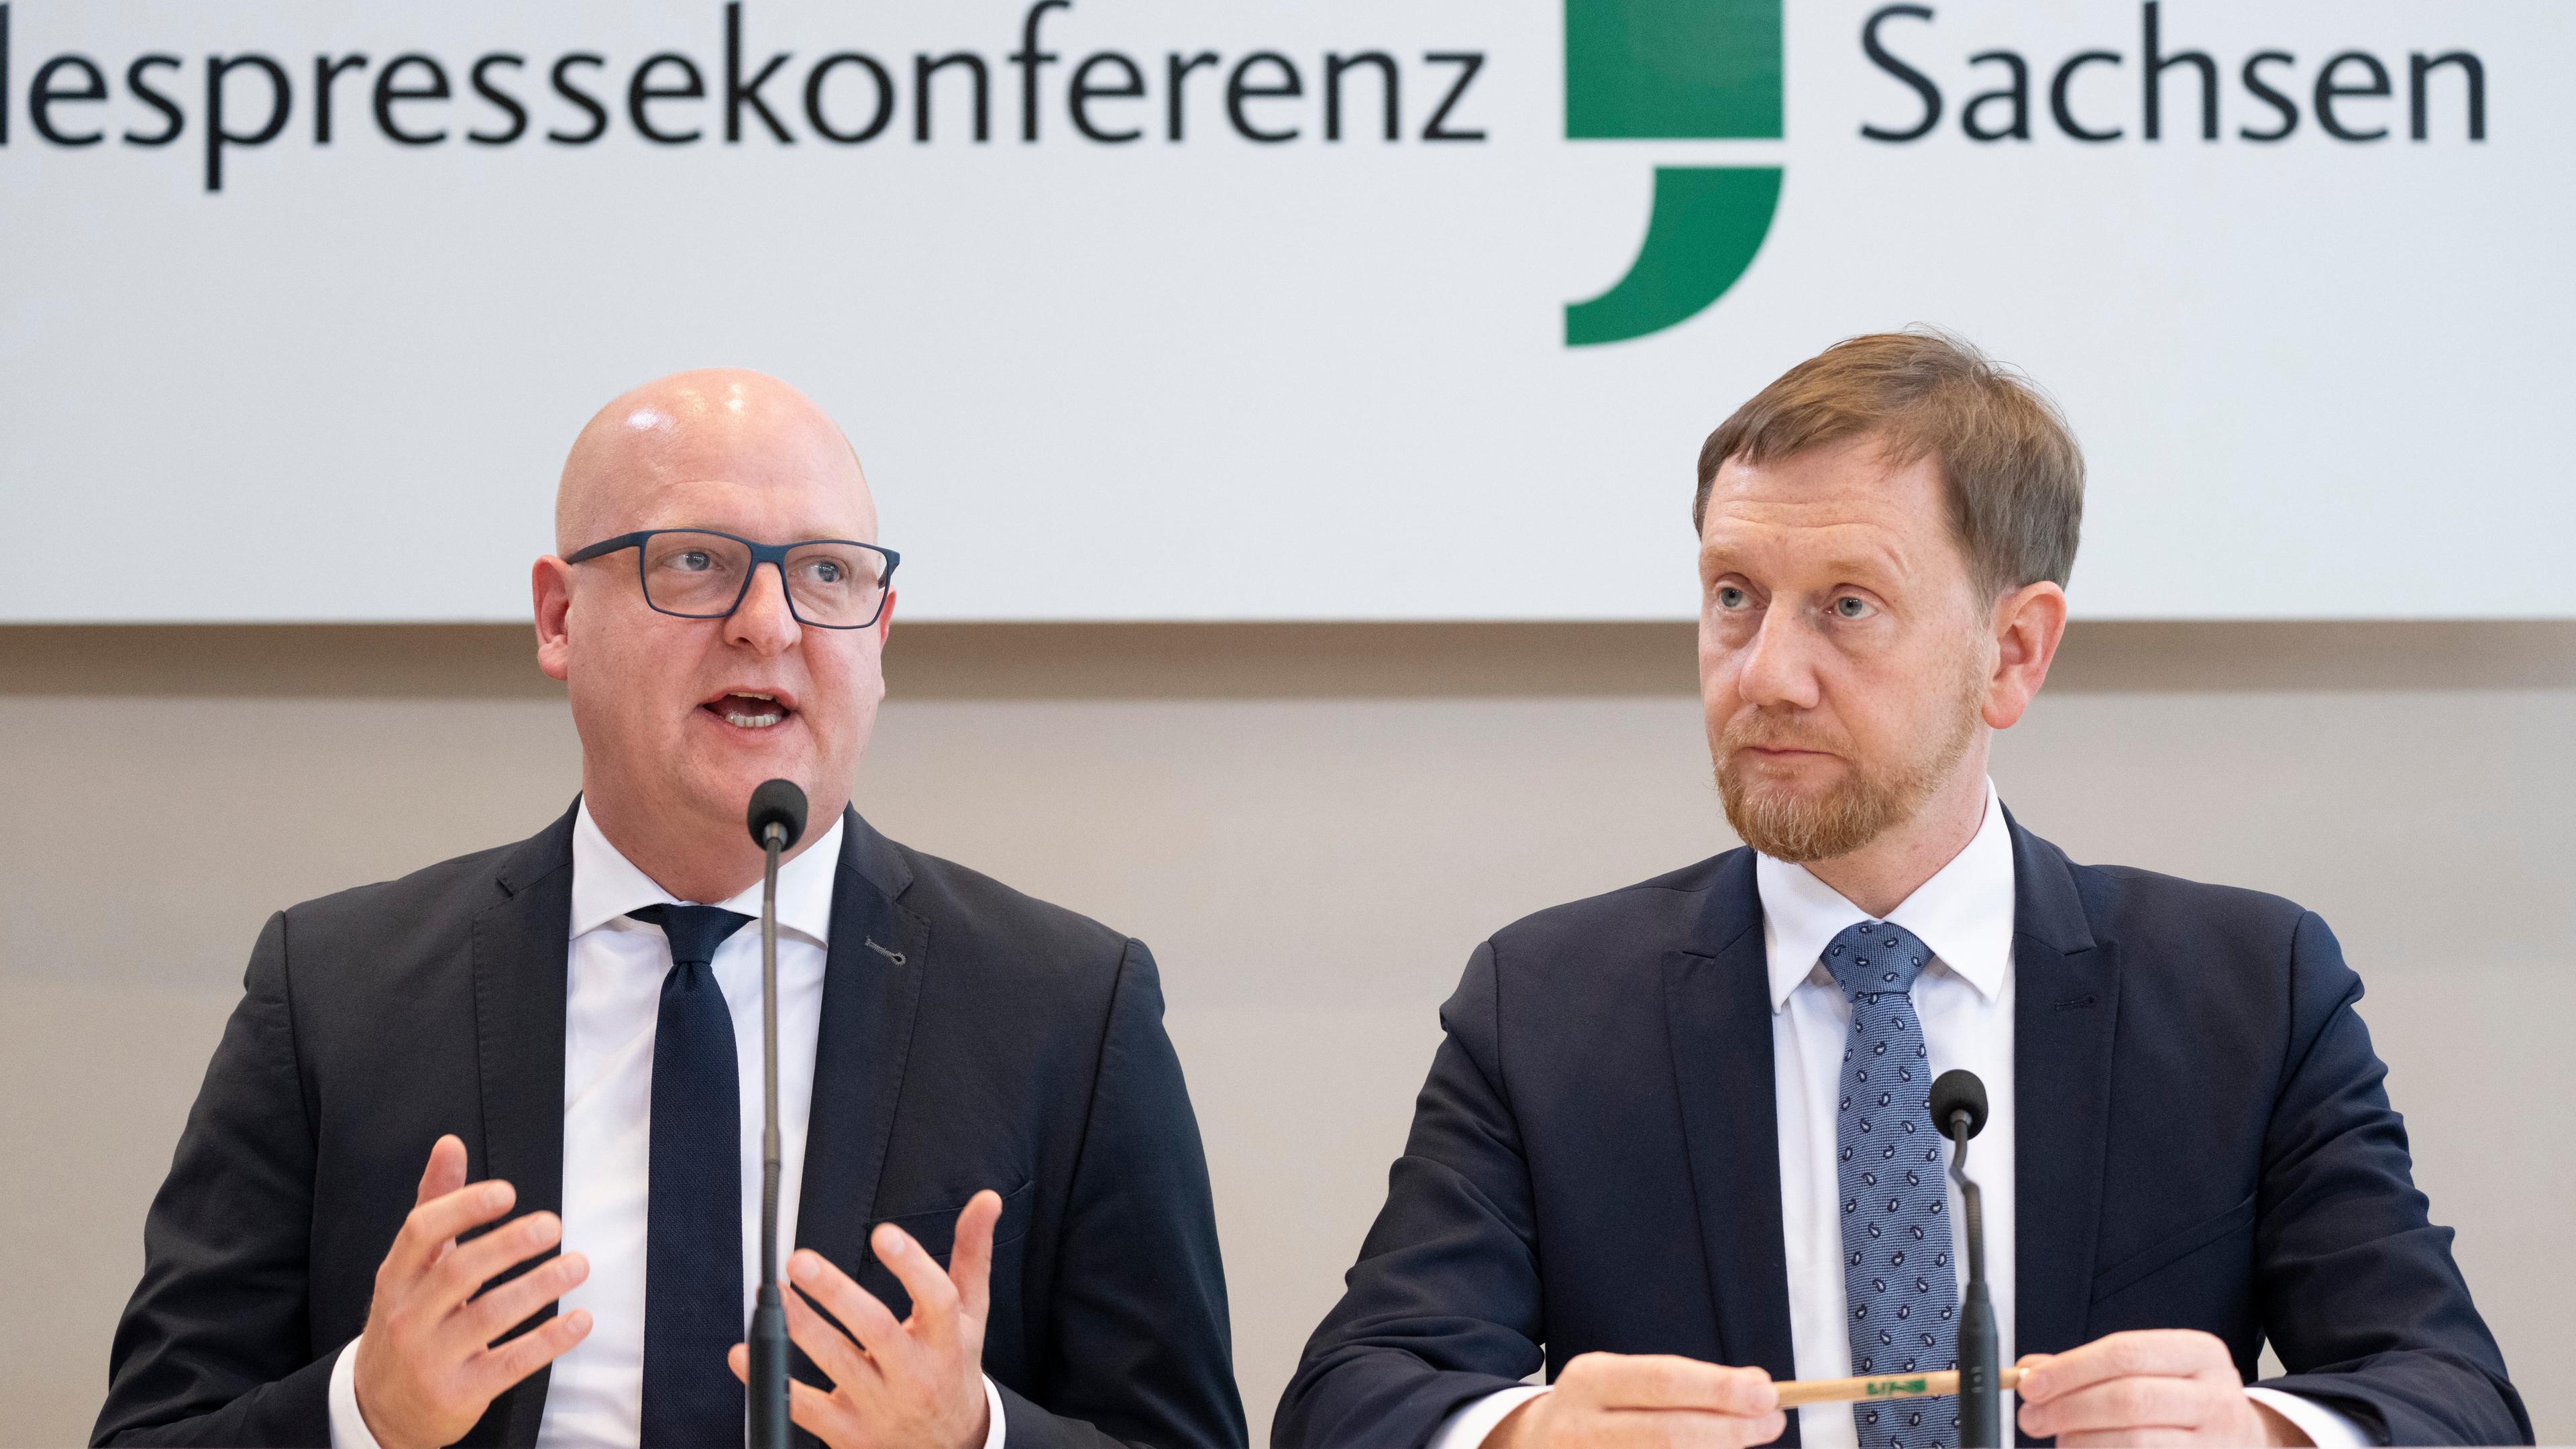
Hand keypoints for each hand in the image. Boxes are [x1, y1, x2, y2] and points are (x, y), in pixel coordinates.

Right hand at [351, 1135, 592, 1448]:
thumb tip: (450, 1143)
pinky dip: (548, 1341)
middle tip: (553, 1225)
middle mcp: (407, 1316)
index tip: (508, 1192)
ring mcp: (431, 1358)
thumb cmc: (406, 1320)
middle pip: (458, 1272)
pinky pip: (509, 1364)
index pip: (421, 1232)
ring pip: (487, 1317)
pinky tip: (581, 1321)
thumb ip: (435, 1204)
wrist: (377, 1407)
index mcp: (395, 1277)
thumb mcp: (409, 1267)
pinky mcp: (459, 1393)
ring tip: (578, 1264)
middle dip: (508, 1245)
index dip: (464, 1207)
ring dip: (539, 1287)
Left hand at [730, 1190, 1003, 1448]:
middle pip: (876, 1330)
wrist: (949, 1448)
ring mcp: (880, 1406)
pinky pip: (805, 1409)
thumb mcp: (972, 1315)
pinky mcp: (848, 1432)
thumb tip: (985, 1200)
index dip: (912, 1266)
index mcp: (947, 1340)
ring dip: (801, 1327)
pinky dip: (770, 1383)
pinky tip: (743, 1355)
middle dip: (837, 1294)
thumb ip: (971, 1255)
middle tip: (801, 1260)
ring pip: (837, 1364)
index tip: (883, 1233)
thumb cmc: (952, 1368)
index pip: (937, 1300)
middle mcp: (915, 1374)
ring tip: (773, 1293)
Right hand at [1489, 1353, 1784, 1448]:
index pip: (1663, 1381)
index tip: (1765, 1392)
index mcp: (1590, 1379)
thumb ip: (1681, 1383)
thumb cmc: (1597, 1411)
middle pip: (1669, 1434)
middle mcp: (1581, 1426)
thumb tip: (1755, 1386)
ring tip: (1749, 1439)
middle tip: (1772, 1422)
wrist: (1532, 1445)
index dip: (1719, 1388)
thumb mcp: (1623, 1380)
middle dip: (1730, 1429)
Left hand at [2016, 1330, 2309, 1446]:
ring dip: (2082, 1443)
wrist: (2244, 1440)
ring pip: (2136, 1441)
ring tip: (2060, 1440)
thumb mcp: (2151, 1370)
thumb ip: (2090, 1367)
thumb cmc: (2183, 1401)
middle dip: (2069, 1409)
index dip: (2070, 1369)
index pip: (2124, 1353)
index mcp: (2200, 1353)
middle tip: (2031, 1418)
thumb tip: (2029, 1370)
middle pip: (2128, 1399)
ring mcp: (2218, 1442)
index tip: (2029, 1384)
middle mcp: (2217, 1396)